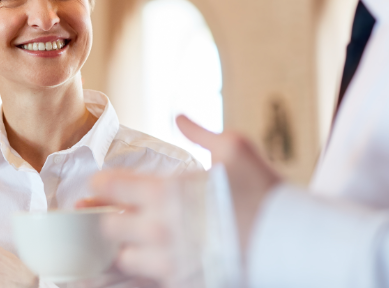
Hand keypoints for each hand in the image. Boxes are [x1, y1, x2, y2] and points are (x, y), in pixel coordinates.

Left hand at [88, 115, 280, 280]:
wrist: (290, 239)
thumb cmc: (262, 191)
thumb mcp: (235, 148)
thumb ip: (200, 133)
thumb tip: (179, 116)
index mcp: (164, 192)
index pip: (109, 187)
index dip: (99, 185)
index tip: (99, 186)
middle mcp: (158, 228)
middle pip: (107, 226)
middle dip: (111, 218)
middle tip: (119, 214)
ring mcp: (167, 260)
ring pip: (122, 258)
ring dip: (126, 248)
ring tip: (138, 241)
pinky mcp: (180, 282)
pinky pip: (146, 279)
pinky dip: (145, 270)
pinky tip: (155, 260)